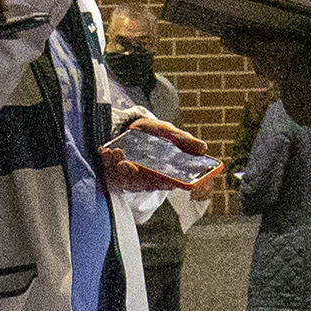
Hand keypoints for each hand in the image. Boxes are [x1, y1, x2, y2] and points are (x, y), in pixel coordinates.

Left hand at [102, 113, 220, 192]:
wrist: (135, 126)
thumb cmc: (157, 134)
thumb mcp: (171, 133)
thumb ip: (185, 141)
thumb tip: (203, 148)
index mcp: (164, 174)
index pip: (167, 183)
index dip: (164, 183)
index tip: (163, 180)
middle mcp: (148, 179)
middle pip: (142, 184)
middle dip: (134, 175)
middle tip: (128, 164)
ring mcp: (132, 177)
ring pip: (125, 179)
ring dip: (118, 167)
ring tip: (116, 152)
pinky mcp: (117, 171)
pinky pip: (111, 171)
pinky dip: (108, 161)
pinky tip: (107, 151)